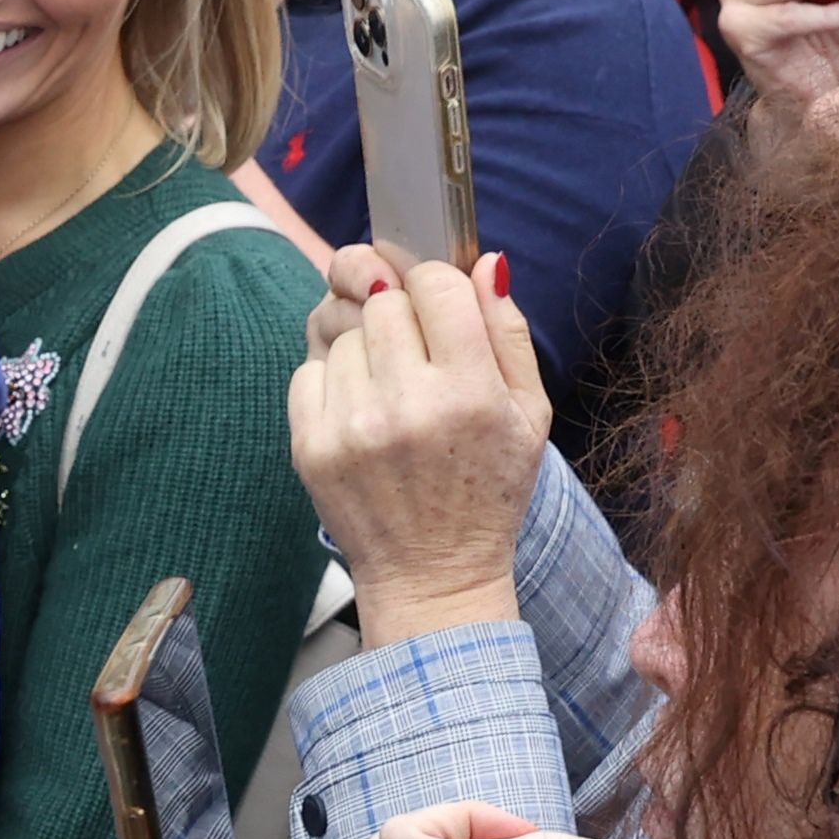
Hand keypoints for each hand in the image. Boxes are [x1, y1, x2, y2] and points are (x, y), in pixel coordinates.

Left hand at [286, 249, 546, 648]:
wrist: (432, 576)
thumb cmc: (488, 491)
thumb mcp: (529, 415)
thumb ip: (508, 333)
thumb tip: (485, 261)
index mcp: (470, 393)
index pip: (434, 284)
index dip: (434, 283)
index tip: (435, 303)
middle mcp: (408, 406)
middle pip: (381, 299)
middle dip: (397, 310)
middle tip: (412, 347)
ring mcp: (353, 427)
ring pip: (342, 331)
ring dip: (364, 346)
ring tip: (391, 388)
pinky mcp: (310, 446)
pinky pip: (309, 368)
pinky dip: (333, 378)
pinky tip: (363, 410)